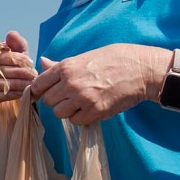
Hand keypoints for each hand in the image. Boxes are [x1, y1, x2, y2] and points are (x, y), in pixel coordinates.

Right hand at [0, 32, 35, 110]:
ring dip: (15, 84)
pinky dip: (8, 95)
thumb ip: (16, 43)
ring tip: (29, 84)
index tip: (29, 62)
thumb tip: (12, 34)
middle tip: (33, 75)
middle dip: (17, 72)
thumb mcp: (14, 52)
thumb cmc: (6, 65)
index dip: (12, 58)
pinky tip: (20, 93)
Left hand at [31, 43, 164, 124]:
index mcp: (66, 67)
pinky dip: (81, 118)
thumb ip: (61, 65)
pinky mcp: (95, 111)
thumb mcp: (85, 57)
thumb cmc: (114, 59)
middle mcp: (71, 83)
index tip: (47, 92)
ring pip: (60, 113)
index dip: (41, 90)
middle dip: (57, 101)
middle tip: (70, 97)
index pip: (39, 84)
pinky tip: (90, 108)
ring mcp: (82, 98)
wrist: (140, 69)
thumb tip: (42, 62)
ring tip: (81, 102)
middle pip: (48, 101)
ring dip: (68, 111)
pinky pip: (76, 121)